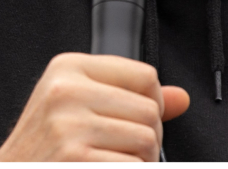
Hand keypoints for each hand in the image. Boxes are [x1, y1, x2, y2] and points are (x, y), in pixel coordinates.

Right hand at [0, 52, 189, 161]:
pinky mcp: (76, 158)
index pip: (145, 75)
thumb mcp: (76, 105)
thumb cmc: (45, 144)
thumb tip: (181, 98)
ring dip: (138, 161)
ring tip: (108, 160)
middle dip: (145, 138)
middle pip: (151, 111)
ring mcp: (70, 126)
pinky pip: (135, 166)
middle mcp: (66, 91)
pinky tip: (100, 168)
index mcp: (67, 68)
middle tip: (115, 148)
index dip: (150, 102)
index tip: (131, 118)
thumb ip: (129, 96)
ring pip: (148, 142)